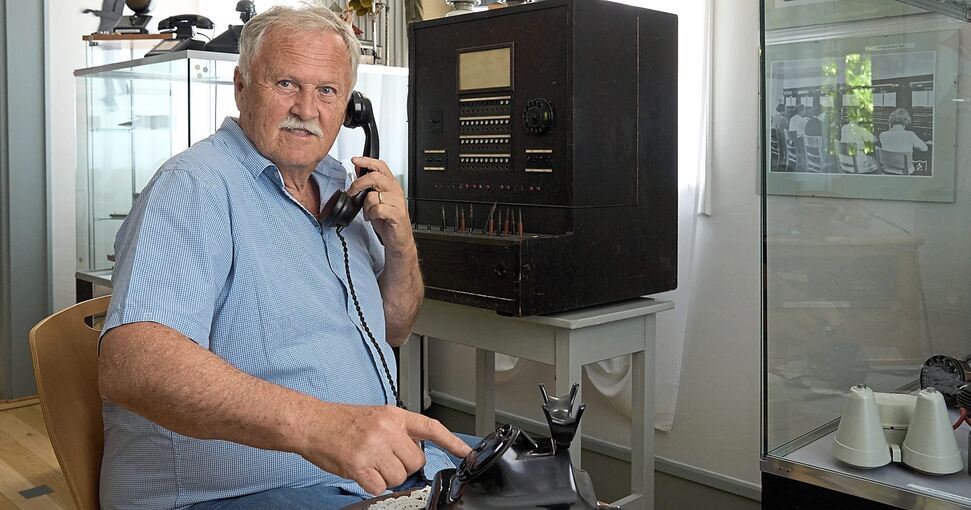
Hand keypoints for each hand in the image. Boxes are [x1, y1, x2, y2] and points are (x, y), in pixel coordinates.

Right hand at [298, 403, 471, 495]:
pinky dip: (371, 484)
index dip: (452, 442)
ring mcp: (373, 448)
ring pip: (399, 477)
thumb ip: (398, 430)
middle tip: (384, 458)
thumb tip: (415, 449)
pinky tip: (361, 471)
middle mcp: (386, 430)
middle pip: (415, 461)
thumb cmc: (341, 422)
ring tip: (370, 461)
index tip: (466, 453)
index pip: (431, 428)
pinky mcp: (360, 466)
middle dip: (403, 465)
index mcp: (393, 415)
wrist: (312, 423)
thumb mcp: (376, 416)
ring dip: (386, 476)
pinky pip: (379, 487)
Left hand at [346, 157, 412, 254]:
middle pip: (374, 177)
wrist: (399, 239)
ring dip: (365, 206)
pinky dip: (371, 214)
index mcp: (391, 185)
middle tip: (352, 192)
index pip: (380, 166)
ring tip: (368, 212)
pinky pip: (377, 209)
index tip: (355, 160)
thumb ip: (369, 186)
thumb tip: (358, 171)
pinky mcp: (397, 213)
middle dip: (358, 184)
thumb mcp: (376, 200)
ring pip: (373, 195)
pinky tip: (373, 217)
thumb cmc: (388, 220)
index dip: (367, 161)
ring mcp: (397, 202)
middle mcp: (395, 191)